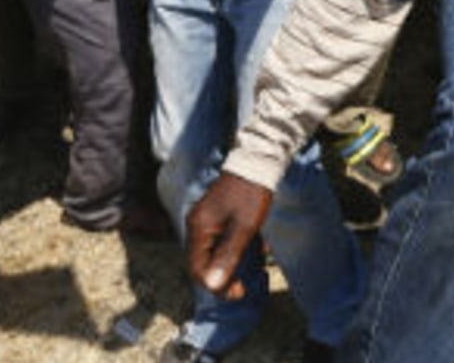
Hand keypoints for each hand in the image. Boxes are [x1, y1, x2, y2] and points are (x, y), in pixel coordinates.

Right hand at [187, 171, 273, 299]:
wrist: (256, 161)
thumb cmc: (251, 194)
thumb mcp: (243, 228)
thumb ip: (227, 257)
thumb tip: (213, 286)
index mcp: (198, 228)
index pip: (197, 269)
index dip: (215, 286)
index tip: (238, 292)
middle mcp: (196, 225)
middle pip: (201, 263)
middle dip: (222, 277)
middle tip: (244, 286)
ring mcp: (204, 219)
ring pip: (211, 253)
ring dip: (229, 264)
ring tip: (250, 268)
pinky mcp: (214, 215)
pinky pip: (218, 241)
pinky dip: (232, 250)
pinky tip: (252, 250)